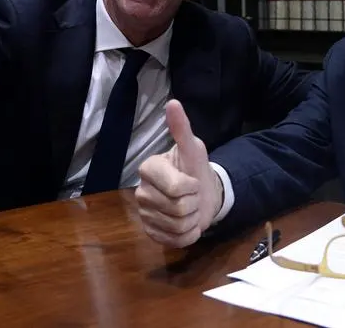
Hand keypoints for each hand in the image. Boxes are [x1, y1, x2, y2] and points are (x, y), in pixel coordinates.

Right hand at [135, 99, 222, 247]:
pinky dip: (189, 235)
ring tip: (191, 208)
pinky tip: (187, 223)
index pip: (176, 187)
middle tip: (193, 194)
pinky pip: (175, 241)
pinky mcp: (151, 233)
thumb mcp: (193, 149)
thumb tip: (173, 102)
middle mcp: (141, 191)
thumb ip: (182, 128)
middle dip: (194, 203)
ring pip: (177, 226)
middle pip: (178, 208)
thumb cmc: (195, 169)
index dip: (192, 186)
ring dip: (193, 219)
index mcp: (148, 168)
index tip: (192, 178)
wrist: (202, 195)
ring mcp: (144, 214)